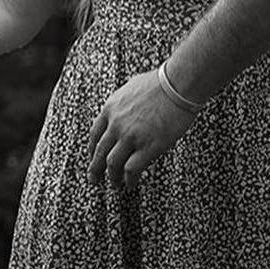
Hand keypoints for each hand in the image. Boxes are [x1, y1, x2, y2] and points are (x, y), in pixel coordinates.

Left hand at [87, 68, 196, 187]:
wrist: (178, 84)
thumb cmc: (160, 83)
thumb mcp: (130, 89)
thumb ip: (121, 104)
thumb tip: (122, 112)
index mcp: (110, 109)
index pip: (95, 135)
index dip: (92, 150)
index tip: (93, 158)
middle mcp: (116, 124)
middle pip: (99, 152)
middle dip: (95, 169)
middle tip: (94, 179)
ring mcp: (131, 136)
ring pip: (112, 164)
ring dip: (112, 177)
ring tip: (115, 185)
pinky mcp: (148, 146)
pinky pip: (131, 169)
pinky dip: (129, 179)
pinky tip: (131, 183)